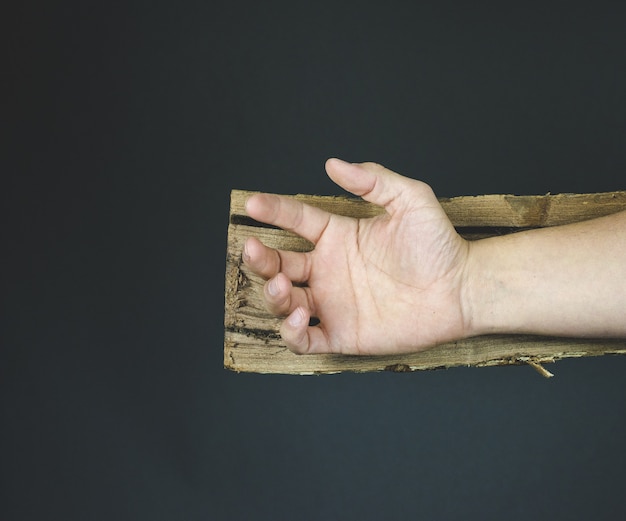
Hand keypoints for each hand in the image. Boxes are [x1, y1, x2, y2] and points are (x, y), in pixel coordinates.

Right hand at [243, 158, 471, 354]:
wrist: (462, 289)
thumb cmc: (438, 245)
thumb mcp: (410, 199)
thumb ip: (373, 180)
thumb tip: (333, 163)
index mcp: (338, 237)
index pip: (295, 220)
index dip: (272, 211)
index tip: (252, 203)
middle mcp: (328, 270)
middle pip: (278, 264)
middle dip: (259, 259)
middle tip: (252, 250)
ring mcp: (333, 303)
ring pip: (284, 302)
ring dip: (273, 295)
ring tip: (284, 285)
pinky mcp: (342, 334)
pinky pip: (306, 338)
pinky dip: (292, 332)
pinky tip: (300, 317)